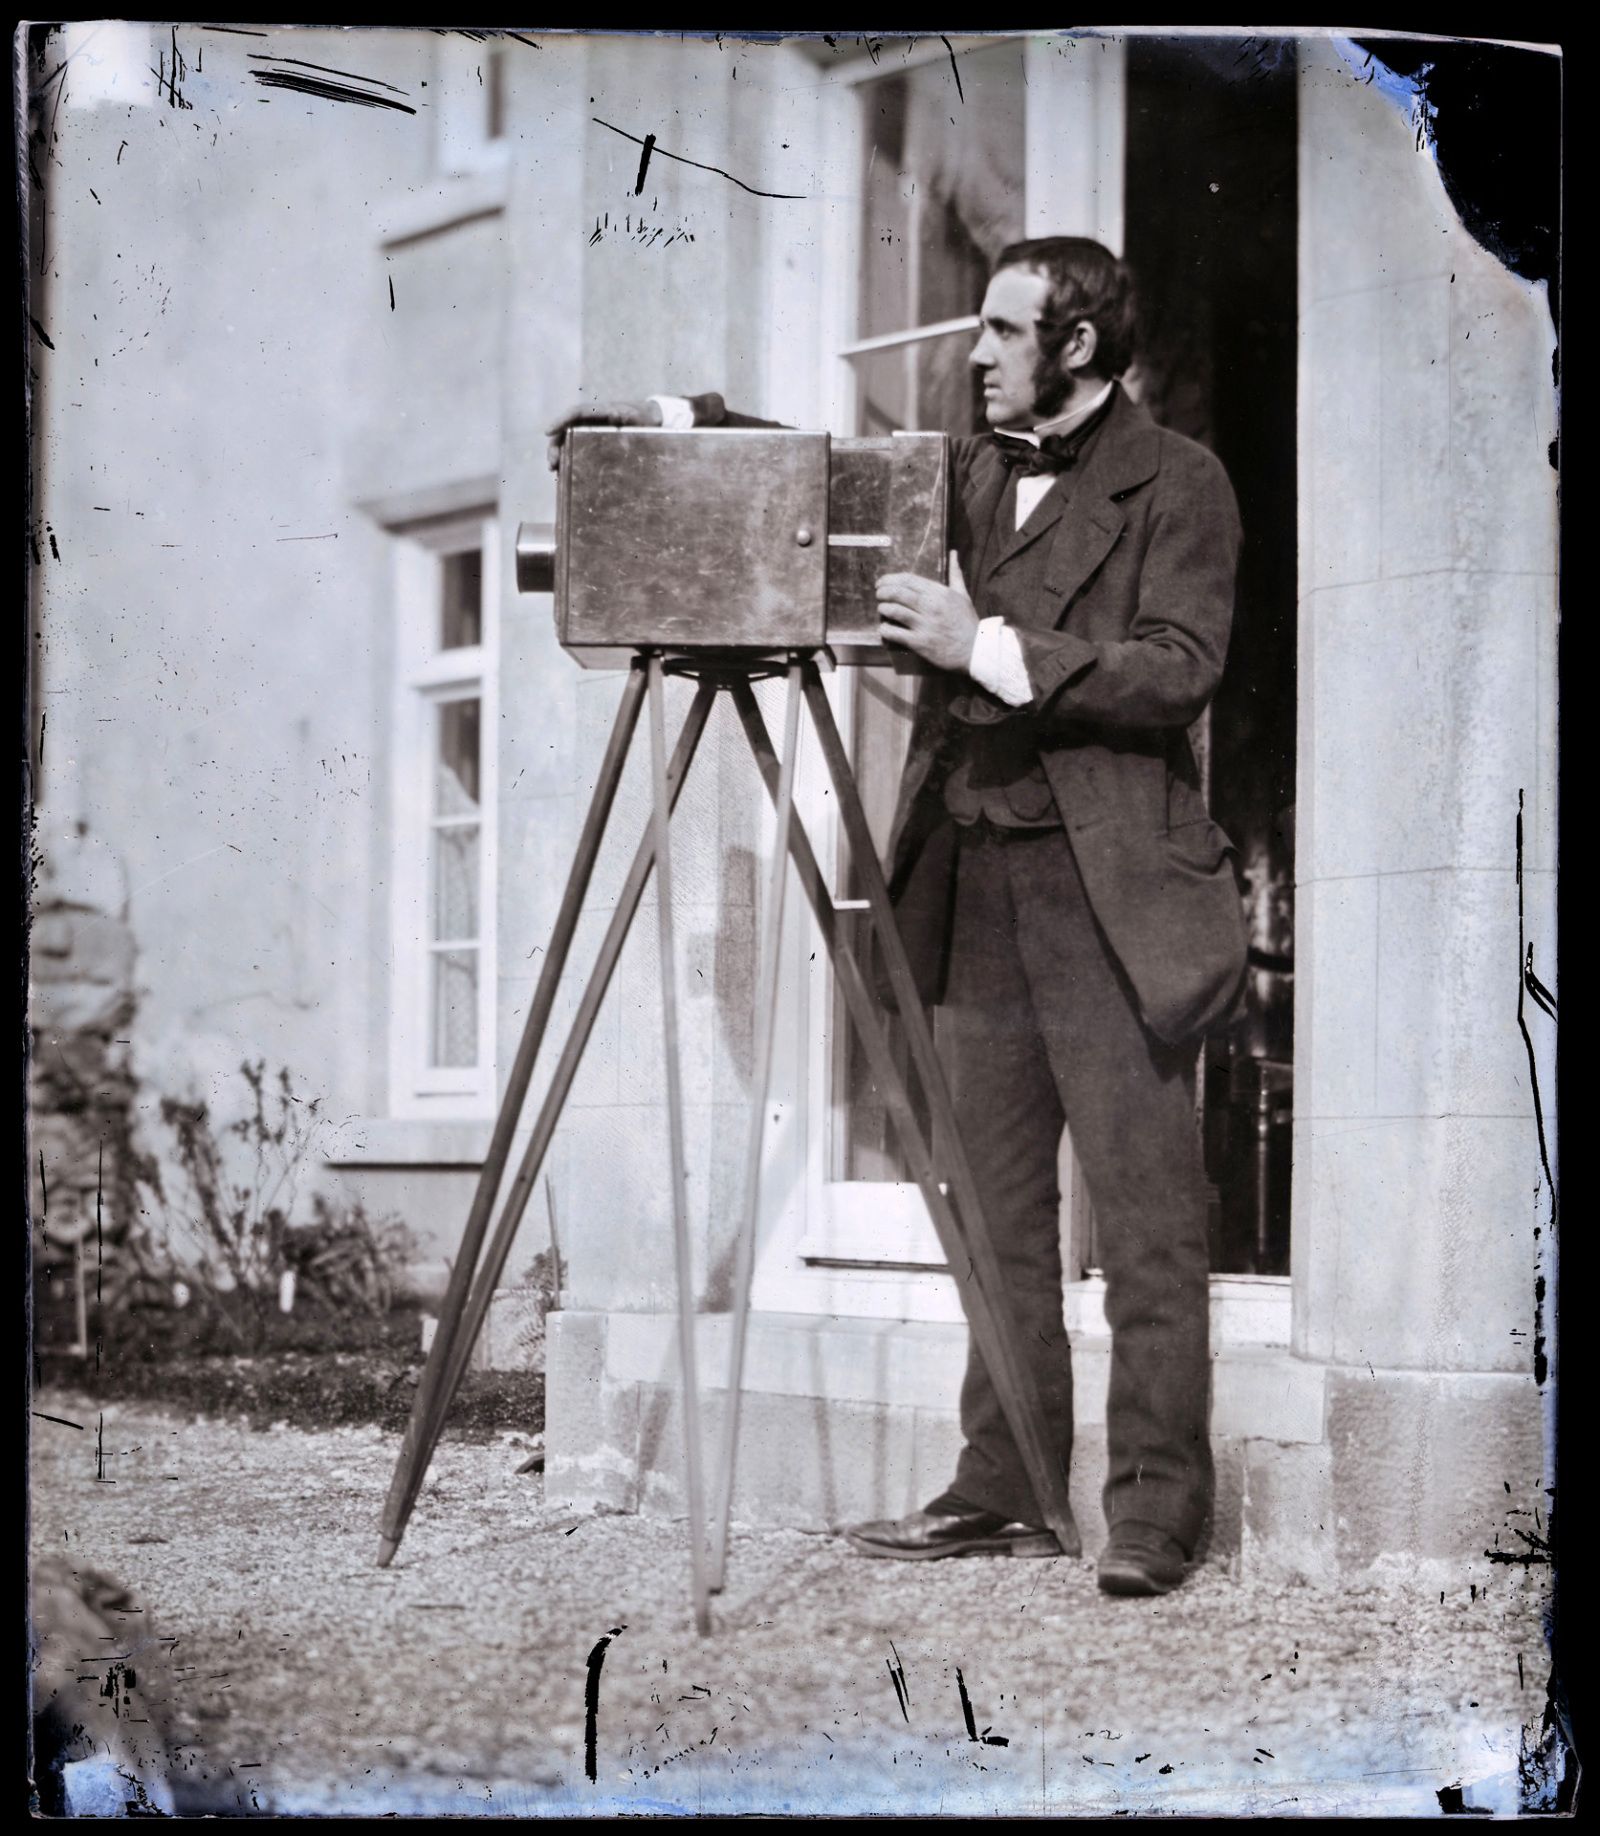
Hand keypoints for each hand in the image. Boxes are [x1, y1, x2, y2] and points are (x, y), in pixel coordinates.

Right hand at [545, 398, 662, 469]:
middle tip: (552, 464)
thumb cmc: (644, 419)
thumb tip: (616, 414)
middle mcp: (589, 421)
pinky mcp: (592, 444)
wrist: (650, 422)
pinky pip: (575, 450)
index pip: (574, 413)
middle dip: (555, 445)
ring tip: (554, 470)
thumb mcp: (639, 418)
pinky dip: (568, 460)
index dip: (560, 421)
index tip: (548, 431)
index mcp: (597, 412)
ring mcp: (589, 432)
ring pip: (567, 441)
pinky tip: (564, 474)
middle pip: (565, 430)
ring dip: (558, 455)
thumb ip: (630, 416)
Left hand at [875, 572, 980, 671]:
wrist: (976, 650)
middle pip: (899, 593)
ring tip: (881, 609)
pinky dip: (886, 630)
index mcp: (940, 593)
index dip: (891, 579)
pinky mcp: (920, 643)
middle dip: (884, 591)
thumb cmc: (968, 622)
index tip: (882, 582)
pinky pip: (896, 633)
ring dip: (884, 608)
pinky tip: (884, 628)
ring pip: (895, 611)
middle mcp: (931, 606)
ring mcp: (925, 625)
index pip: (909, 580)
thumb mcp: (963, 595)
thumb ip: (955, 573)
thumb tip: (953, 553)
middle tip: (878, 594)